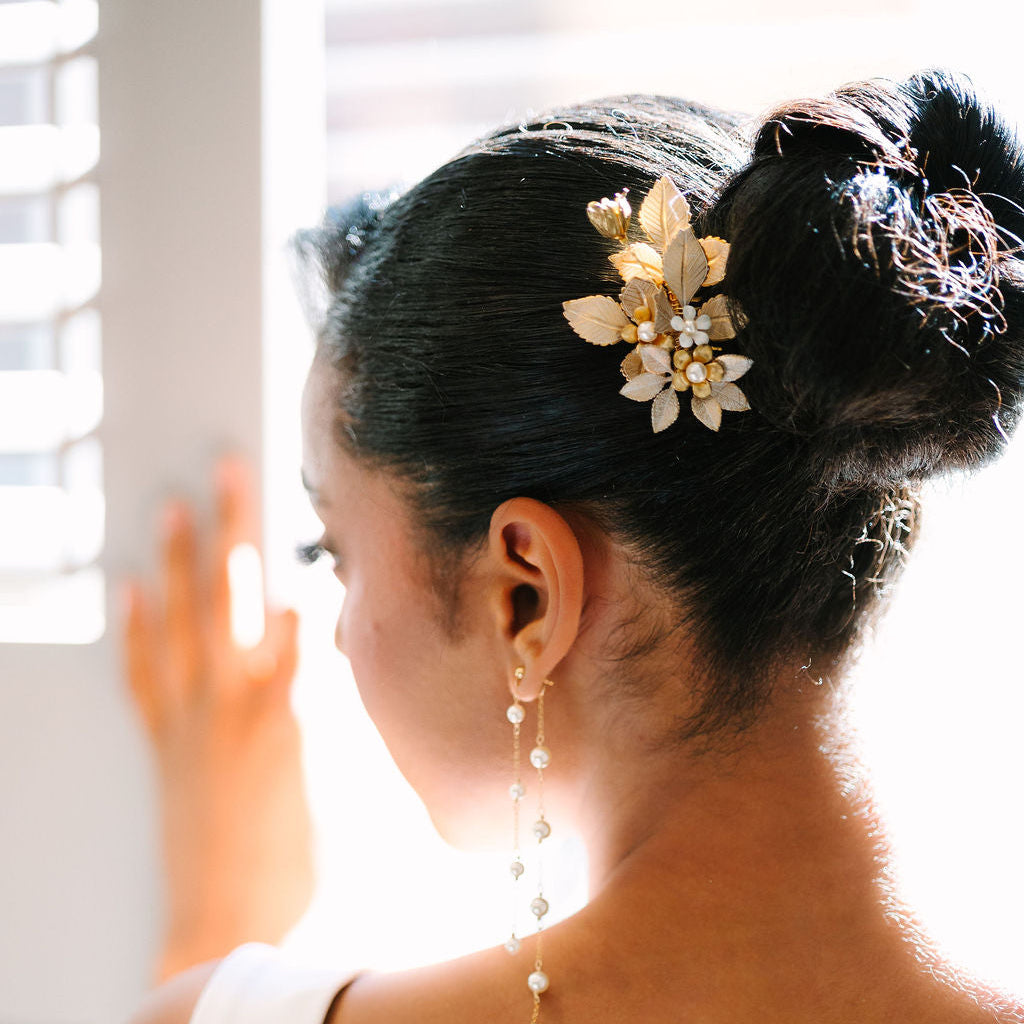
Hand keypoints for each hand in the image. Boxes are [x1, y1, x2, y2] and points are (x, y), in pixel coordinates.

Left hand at [122, 457, 313, 981]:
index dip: (296, 553)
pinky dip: (135, 630)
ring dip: (178, 561)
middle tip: (229, 468)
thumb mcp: (348, 789)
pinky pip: (143, 673)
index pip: (292, 616)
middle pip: (231, 595)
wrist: (228, 920)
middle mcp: (234, 702)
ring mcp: (193, 718)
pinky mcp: (166, 741)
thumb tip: (348, 653)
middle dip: (233, 526)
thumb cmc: (301, 865)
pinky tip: (132, 590)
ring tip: (173, 507)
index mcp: (288, 713)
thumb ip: (348, 713)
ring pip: (181, 621)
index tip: (303, 501)